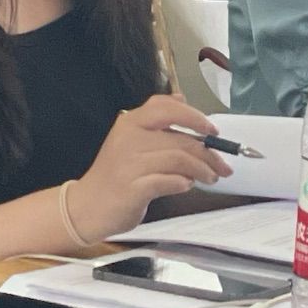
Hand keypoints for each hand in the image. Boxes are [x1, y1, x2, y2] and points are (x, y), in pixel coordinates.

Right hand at [65, 95, 232, 238]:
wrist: (85, 207)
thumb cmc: (114, 176)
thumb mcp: (131, 141)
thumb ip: (156, 122)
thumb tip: (182, 100)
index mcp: (130, 123)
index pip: (166, 108)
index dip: (195, 117)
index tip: (213, 130)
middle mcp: (129, 138)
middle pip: (181, 139)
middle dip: (209, 154)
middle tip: (222, 166)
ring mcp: (129, 164)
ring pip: (179, 159)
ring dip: (201, 170)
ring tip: (210, 178)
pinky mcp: (132, 188)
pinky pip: (169, 181)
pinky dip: (183, 183)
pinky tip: (187, 186)